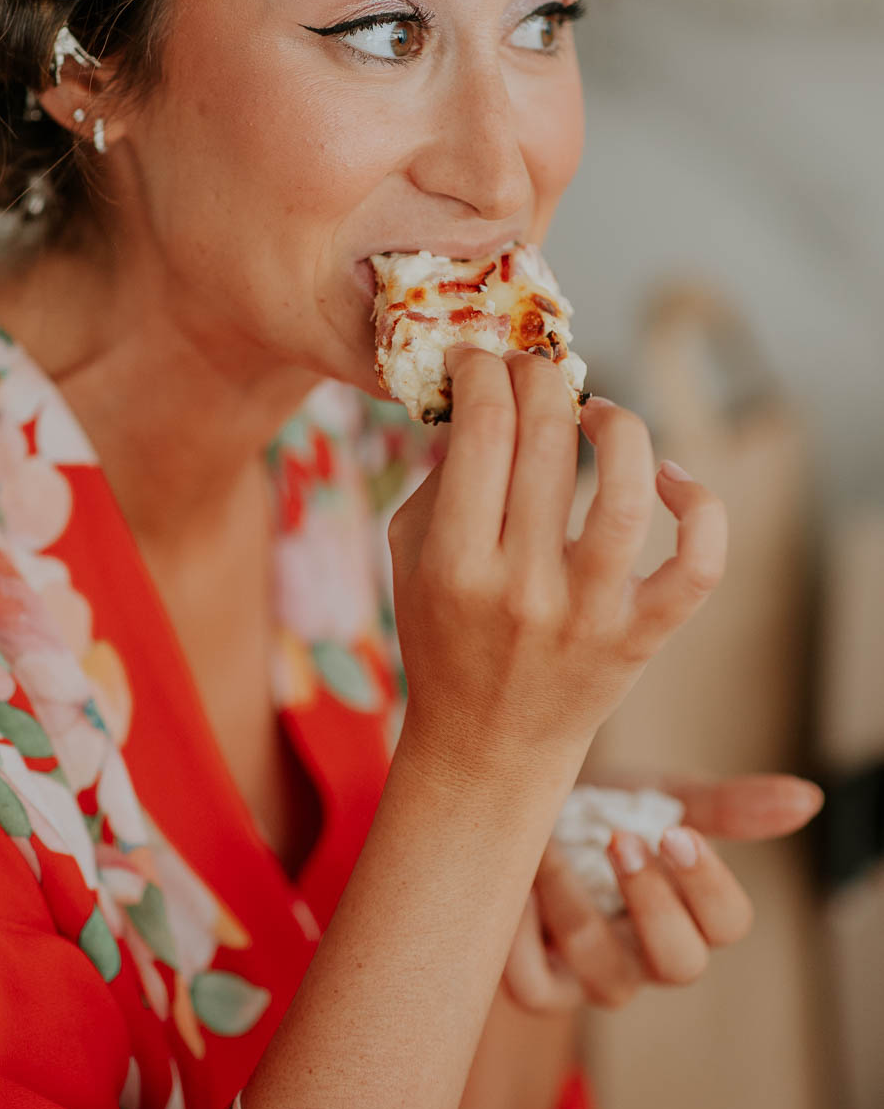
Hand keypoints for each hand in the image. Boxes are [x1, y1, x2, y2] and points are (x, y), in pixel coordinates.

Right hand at [388, 351, 728, 784]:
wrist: (487, 749)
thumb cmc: (444, 638)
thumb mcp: (409, 557)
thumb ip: (440, 476)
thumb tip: (483, 392)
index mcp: (454, 563)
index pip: (479, 428)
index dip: (483, 370)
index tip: (480, 359)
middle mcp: (521, 587)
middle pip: (547, 439)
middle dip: (540, 377)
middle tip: (534, 370)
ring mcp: (588, 616)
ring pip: (624, 491)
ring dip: (617, 424)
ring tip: (597, 412)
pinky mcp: (641, 638)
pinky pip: (696, 565)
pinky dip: (698, 507)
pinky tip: (668, 478)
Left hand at [501, 771, 823, 1011]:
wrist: (526, 808)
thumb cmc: (606, 809)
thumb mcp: (663, 797)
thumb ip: (728, 806)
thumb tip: (807, 798)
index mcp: (690, 914)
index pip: (727, 923)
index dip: (709, 883)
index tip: (678, 831)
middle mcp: (648, 955)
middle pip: (681, 964)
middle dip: (655, 903)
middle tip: (621, 838)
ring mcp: (594, 975)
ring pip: (606, 977)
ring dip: (578, 908)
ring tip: (548, 844)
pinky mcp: (539, 983)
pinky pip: (534, 986)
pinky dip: (520, 934)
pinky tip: (514, 877)